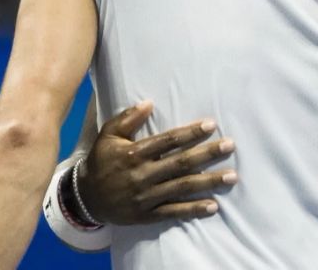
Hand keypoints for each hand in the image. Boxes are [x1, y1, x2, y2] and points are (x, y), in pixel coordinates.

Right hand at [77, 102, 236, 224]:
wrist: (85, 198)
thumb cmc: (101, 161)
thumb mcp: (108, 135)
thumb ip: (128, 118)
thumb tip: (149, 102)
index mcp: (134, 153)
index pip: (168, 141)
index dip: (190, 133)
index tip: (211, 124)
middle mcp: (142, 175)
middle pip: (180, 163)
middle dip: (207, 154)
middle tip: (230, 145)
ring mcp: (146, 197)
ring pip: (182, 188)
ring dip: (209, 182)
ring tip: (232, 176)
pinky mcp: (147, 215)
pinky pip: (173, 212)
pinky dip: (193, 210)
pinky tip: (213, 206)